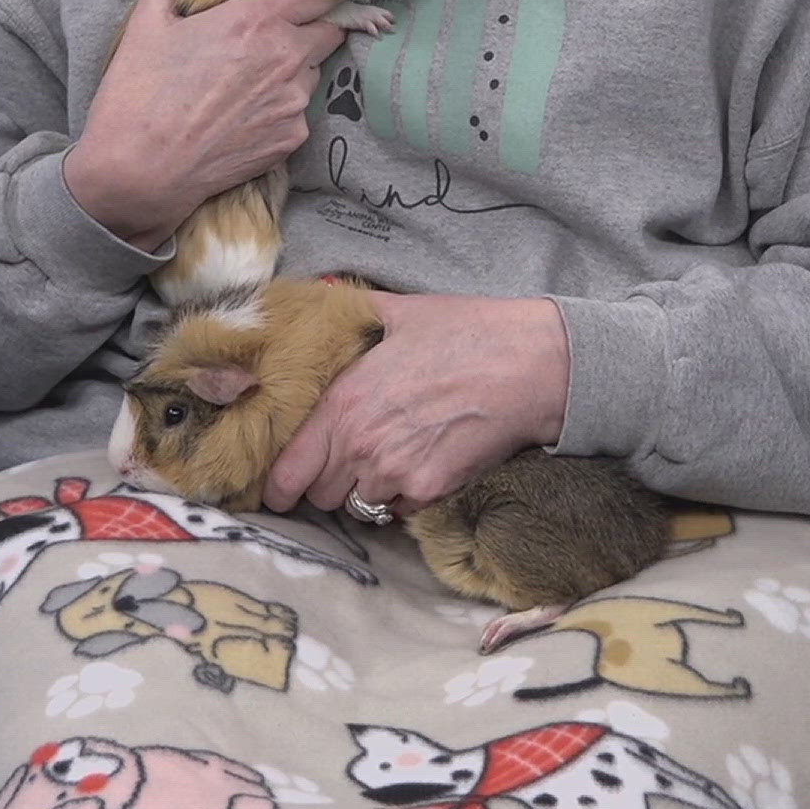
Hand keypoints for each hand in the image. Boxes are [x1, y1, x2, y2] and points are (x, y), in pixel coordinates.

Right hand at [65, 0, 346, 250]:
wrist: (140, 173)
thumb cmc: (139, 96)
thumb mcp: (145, 24)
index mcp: (255, 20)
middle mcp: (286, 57)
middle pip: (329, 26)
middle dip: (313, 22)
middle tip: (281, 26)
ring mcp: (294, 102)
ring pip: (315, 68)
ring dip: (298, 63)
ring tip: (255, 73)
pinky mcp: (292, 138)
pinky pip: (301, 109)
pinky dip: (284, 104)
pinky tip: (248, 109)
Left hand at [262, 292, 570, 516]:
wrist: (529, 365)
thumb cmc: (466, 331)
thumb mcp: (399, 312)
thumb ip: (350, 316)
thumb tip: (318, 298)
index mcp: (342, 403)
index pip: (287, 472)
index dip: (279, 485)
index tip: (282, 488)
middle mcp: (361, 445)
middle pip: (319, 496)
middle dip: (326, 483)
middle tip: (344, 463)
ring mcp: (396, 473)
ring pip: (359, 506)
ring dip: (366, 491)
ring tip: (387, 460)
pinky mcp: (431, 491)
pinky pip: (400, 510)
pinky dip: (404, 497)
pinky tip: (421, 464)